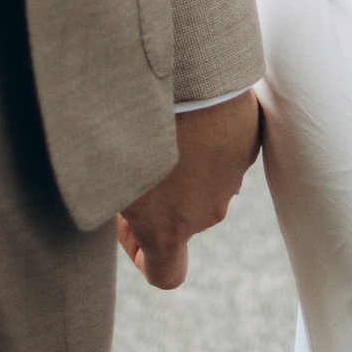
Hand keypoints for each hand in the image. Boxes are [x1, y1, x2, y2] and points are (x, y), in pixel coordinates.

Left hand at [116, 91, 261, 290]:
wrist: (188, 77)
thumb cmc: (136, 127)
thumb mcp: (104, 174)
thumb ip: (111, 201)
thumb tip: (112, 198)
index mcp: (171, 230)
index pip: (166, 275)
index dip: (142, 257)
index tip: (129, 224)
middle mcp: (207, 213)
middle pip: (182, 219)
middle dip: (161, 198)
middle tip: (135, 157)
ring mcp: (232, 178)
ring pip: (205, 182)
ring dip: (185, 164)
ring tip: (163, 123)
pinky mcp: (247, 143)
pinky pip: (224, 151)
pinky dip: (209, 137)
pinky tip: (190, 107)